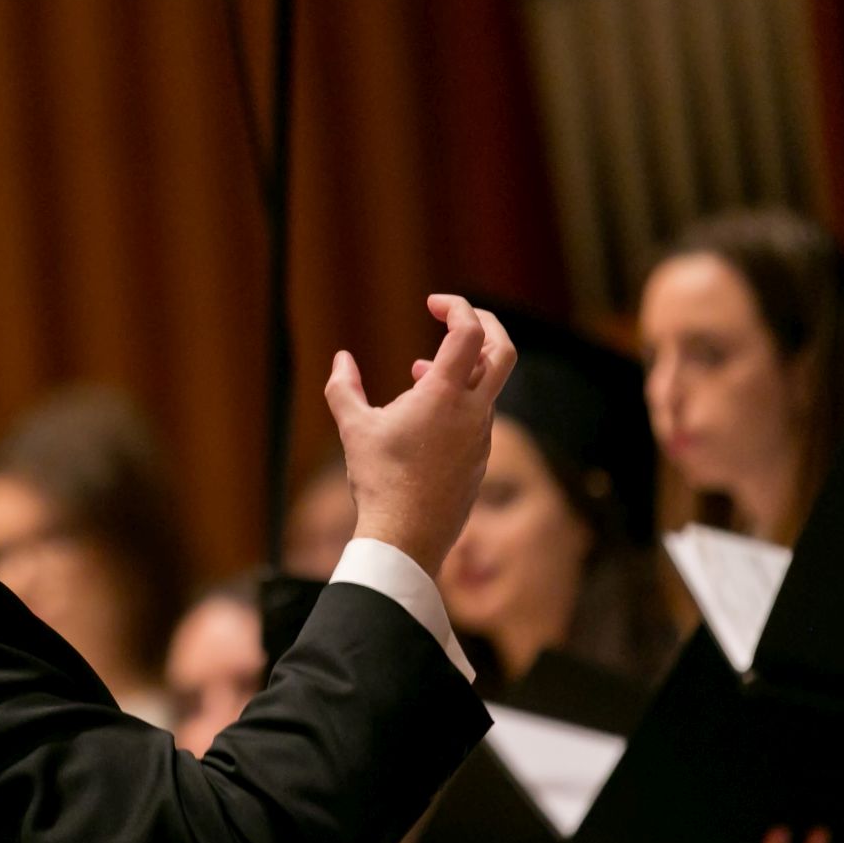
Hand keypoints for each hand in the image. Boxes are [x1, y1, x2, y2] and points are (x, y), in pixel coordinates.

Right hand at [324, 295, 515, 575]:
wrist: (406, 538)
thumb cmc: (379, 482)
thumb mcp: (353, 428)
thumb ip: (343, 387)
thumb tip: (340, 358)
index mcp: (445, 395)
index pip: (469, 331)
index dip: (456, 307)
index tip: (432, 304)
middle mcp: (473, 412)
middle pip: (503, 352)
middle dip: (486, 324)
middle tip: (456, 317)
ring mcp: (481, 438)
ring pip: (486, 388)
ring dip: (460, 370)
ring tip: (419, 372)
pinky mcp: (479, 461)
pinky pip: (477, 418)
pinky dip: (458, 402)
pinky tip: (425, 417)